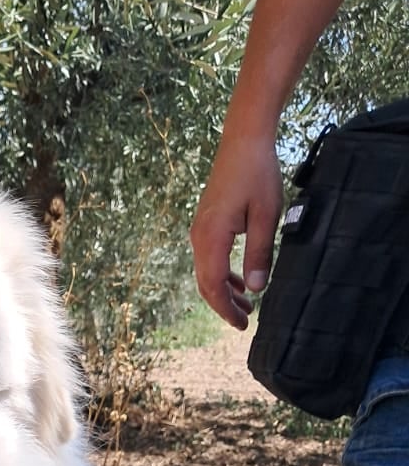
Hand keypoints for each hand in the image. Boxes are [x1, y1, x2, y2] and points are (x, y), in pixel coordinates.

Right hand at [190, 135, 283, 328]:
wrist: (243, 140)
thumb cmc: (257, 174)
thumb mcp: (265, 216)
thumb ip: (259, 254)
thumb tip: (257, 289)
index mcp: (211, 237)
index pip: (213, 286)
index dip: (226, 309)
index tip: (242, 325)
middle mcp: (199, 237)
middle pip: (206, 284)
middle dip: (224, 305)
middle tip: (245, 321)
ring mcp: (200, 230)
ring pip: (207, 272)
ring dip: (225, 290)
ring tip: (247, 304)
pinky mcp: (206, 224)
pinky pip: (210, 258)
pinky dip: (223, 274)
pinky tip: (241, 280)